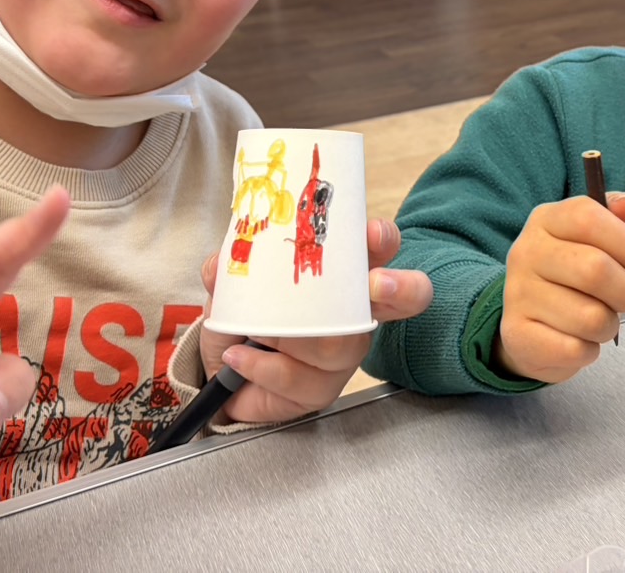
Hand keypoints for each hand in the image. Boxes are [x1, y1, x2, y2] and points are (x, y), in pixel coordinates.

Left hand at [198, 218, 432, 423]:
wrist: (221, 372)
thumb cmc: (242, 320)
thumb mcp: (231, 286)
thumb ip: (229, 270)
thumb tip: (222, 265)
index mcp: (339, 275)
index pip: (377, 250)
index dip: (383, 241)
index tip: (371, 235)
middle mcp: (353, 313)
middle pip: (403, 298)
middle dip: (396, 287)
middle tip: (376, 285)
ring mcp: (342, 355)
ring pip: (339, 346)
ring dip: (291, 336)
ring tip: (255, 332)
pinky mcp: (322, 389)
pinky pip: (301, 379)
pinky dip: (263, 366)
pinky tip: (241, 358)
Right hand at [493, 192, 624, 383]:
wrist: (527, 324)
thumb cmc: (570, 277)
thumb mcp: (591, 240)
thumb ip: (615, 218)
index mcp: (545, 220)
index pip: (587, 217)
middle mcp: (526, 252)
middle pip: (595, 269)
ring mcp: (517, 294)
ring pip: (591, 317)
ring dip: (608, 325)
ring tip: (599, 320)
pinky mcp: (517, 334)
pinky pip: (575, 349)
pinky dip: (589, 350)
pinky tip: (578, 340)